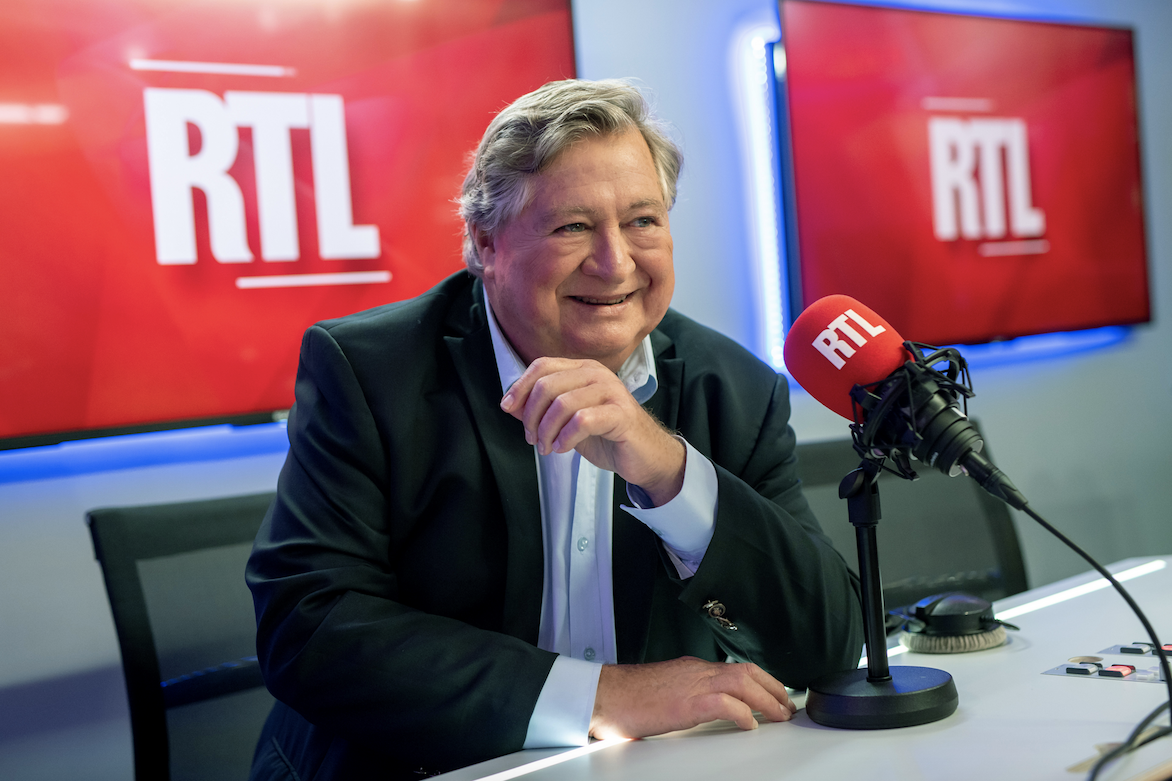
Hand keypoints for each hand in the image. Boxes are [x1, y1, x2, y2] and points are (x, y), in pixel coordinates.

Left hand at [499, 357, 684, 505]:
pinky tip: (563, 447)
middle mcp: (596, 374)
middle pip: (547, 385)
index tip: (508, 408)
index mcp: (582, 369)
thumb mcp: (566, 421)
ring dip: (546, 431)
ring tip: (547, 447)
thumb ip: (540, 409)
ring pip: (562, 404)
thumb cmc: (606, 436)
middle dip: (531, 415)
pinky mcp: (621, 414)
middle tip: (533, 438)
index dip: (520, 386)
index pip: (542, 366)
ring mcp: (611, 392)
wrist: (644, 456)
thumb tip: (510, 404)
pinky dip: (566, 437)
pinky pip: (582, 420)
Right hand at [589, 657, 795, 738]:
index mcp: (691, 669)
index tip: (773, 694)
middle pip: (745, 671)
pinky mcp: (686, 702)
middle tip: (787, 705)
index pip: (734, 668)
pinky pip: (724, 703)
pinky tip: (750, 724)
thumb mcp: (663, 692)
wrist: (603, 695)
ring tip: (780, 715)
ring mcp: (692, 684)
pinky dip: (742, 712)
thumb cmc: (625, 697)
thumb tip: (701, 710)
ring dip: (766, 699)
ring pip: (742, 682)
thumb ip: (685, 696)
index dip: (759, 680)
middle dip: (772, 687)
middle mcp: (696, 671)